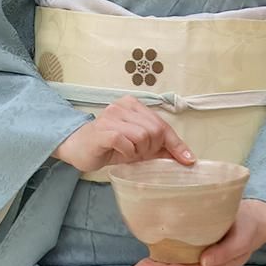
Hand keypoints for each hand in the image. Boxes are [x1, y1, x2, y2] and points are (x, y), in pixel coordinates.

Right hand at [51, 95, 195, 172]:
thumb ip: (158, 147)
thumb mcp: (137, 147)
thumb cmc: (108, 146)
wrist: (76, 147)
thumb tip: (185, 157)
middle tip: (137, 154)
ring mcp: (112, 116)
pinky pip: (126, 142)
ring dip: (138, 151)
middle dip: (151, 148)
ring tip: (126, 153)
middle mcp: (123, 106)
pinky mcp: (103, 130)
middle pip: (155, 130)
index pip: (162, 124)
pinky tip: (118, 153)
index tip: (189, 160)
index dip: (177, 144)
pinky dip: (127, 152)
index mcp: (133, 105)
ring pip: (143, 136)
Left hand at [127, 198, 265, 265]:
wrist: (260, 213)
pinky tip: (150, 253)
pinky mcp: (197, 245)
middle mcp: (207, 265)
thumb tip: (204, 263)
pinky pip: (178, 253)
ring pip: (176, 264)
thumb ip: (226, 251)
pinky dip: (163, 254)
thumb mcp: (243, 236)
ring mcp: (201, 256)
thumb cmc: (251, 224)